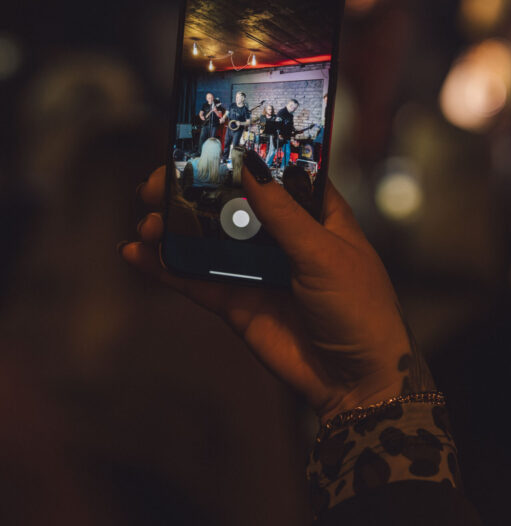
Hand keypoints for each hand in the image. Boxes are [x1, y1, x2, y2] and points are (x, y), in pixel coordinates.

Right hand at [120, 163, 425, 422]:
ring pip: (205, 237)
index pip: (272, 172)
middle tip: (157, 186)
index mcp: (314, 213)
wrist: (356, 382)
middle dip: (190, 189)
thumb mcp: (324, 254)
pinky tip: (137, 255)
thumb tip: (248, 166)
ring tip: (147, 223)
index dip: (238, 155)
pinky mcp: (236, 301)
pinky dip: (166, 266)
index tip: (200, 143)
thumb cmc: (359, 309)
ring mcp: (255, 267)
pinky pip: (195, 278)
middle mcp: (281, 234)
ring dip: (173, 226)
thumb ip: (282, 214)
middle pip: (228, 200)